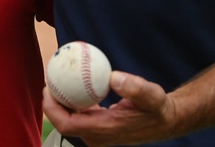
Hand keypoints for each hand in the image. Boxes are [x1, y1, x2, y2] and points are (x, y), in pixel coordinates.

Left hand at [43, 71, 177, 145]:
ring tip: (57, 78)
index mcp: (104, 131)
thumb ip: (135, 88)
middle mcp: (97, 137)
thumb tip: (113, 77)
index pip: (67, 124)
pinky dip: (73, 101)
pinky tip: (72, 84)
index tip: (48, 88)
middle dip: (52, 103)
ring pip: (70, 119)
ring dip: (61, 101)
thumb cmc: (158, 108)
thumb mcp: (152, 96)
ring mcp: (97, 135)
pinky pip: (79, 115)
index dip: (51, 109)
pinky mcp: (99, 129)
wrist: (165, 121)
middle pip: (63, 122)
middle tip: (49, 78)